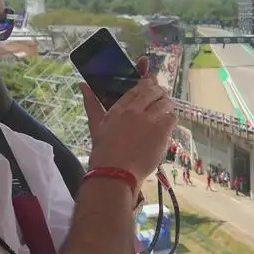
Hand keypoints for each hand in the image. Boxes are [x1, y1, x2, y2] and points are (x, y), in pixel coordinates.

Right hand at [81, 56, 177, 183]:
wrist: (114, 173)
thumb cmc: (103, 152)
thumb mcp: (96, 125)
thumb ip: (91, 103)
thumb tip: (82, 84)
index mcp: (119, 108)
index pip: (137, 88)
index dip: (146, 81)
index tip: (152, 82)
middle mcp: (134, 111)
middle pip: (152, 91)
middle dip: (159, 91)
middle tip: (162, 95)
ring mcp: (148, 120)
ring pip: (164, 102)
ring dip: (167, 103)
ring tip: (167, 107)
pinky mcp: (160, 132)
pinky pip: (171, 118)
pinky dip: (171, 118)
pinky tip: (168, 124)